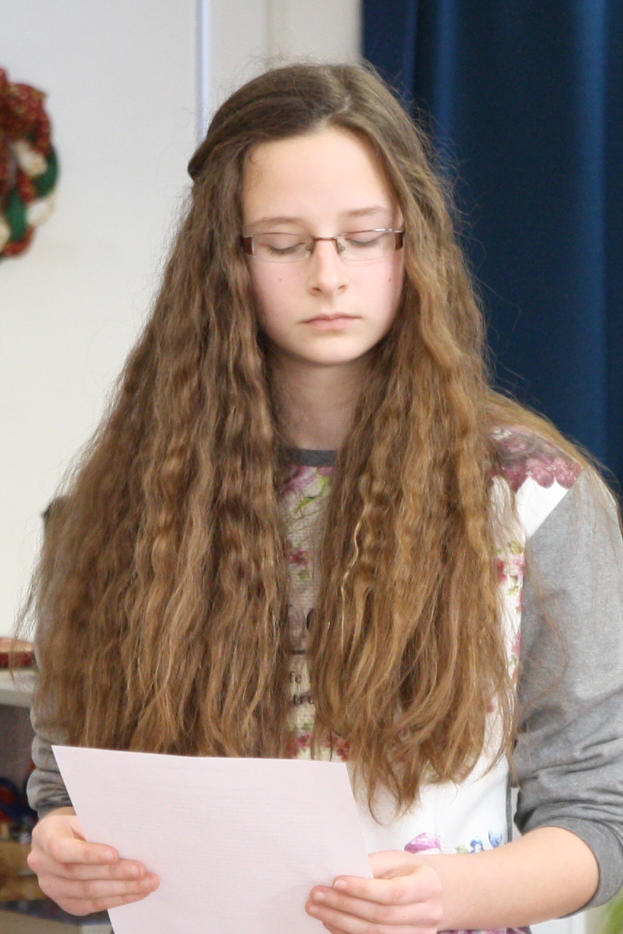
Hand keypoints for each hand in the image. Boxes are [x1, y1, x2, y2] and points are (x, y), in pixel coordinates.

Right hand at [28, 808, 158, 914]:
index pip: (63, 850)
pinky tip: (137, 892)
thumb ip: (100, 828)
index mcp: (45, 836)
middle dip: (115, 873)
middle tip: (142, 870)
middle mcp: (42, 864)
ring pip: (89, 892)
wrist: (64, 837)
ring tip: (147, 883)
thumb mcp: (84, 817)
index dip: (89, 854)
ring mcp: (51, 887)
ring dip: (122, 889)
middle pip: (80, 874)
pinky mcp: (65, 902)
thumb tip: (131, 838)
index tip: (115, 854)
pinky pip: (93, 905)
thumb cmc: (80, 823)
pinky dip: (118, 898)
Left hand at [306, 850, 442, 933]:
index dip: (363, 889)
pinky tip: (331, 923)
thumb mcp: (396, 859)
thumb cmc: (409, 871)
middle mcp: (427, 914)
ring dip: (341, 922)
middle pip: (380, 916)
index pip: (392, 892)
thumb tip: (343, 874)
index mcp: (427, 886)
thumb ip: (373, 865)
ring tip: (317, 910)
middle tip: (317, 895)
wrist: (432, 891)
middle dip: (344, 905)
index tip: (336, 881)